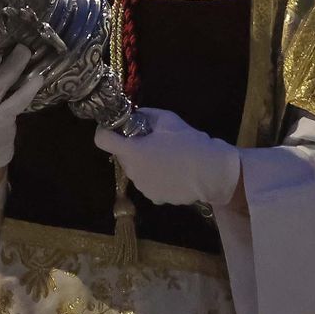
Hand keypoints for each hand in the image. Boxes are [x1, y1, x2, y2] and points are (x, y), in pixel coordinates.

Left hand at [93, 108, 241, 206]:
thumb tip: (134, 116)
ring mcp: (143, 187)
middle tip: (150, 142)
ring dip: (143, 163)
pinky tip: (172, 173)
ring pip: (135, 170)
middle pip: (121, 155)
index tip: (116, 128)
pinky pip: (147, 183)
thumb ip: (144, 115)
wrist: (213, 172)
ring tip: (165, 158)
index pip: (101, 140)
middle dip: (131, 148)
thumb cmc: (189, 143)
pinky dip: (154, 177)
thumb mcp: (166, 119)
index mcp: (131, 151)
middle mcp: (132, 172)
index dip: (106, 131)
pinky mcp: (155, 198)